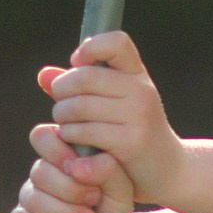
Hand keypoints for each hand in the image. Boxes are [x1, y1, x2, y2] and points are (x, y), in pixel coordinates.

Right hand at [9, 137, 138, 212]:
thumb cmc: (115, 210)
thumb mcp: (121, 188)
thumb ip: (107, 169)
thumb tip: (76, 166)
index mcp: (63, 156)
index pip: (44, 137)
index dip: (58, 150)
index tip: (79, 168)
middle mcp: (42, 174)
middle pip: (40, 170)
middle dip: (70, 188)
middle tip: (95, 199)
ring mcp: (30, 198)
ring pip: (32, 197)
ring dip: (63, 212)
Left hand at [34, 31, 185, 203]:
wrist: (168, 170)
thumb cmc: (132, 133)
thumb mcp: (111, 105)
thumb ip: (77, 88)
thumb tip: (43, 75)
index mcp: (137, 74)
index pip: (116, 42)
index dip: (90, 48)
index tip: (79, 65)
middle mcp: (142, 90)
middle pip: (85, 77)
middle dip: (62, 91)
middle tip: (61, 106)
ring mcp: (139, 115)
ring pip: (79, 106)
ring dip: (63, 117)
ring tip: (66, 126)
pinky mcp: (131, 142)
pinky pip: (85, 131)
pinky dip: (71, 136)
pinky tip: (74, 142)